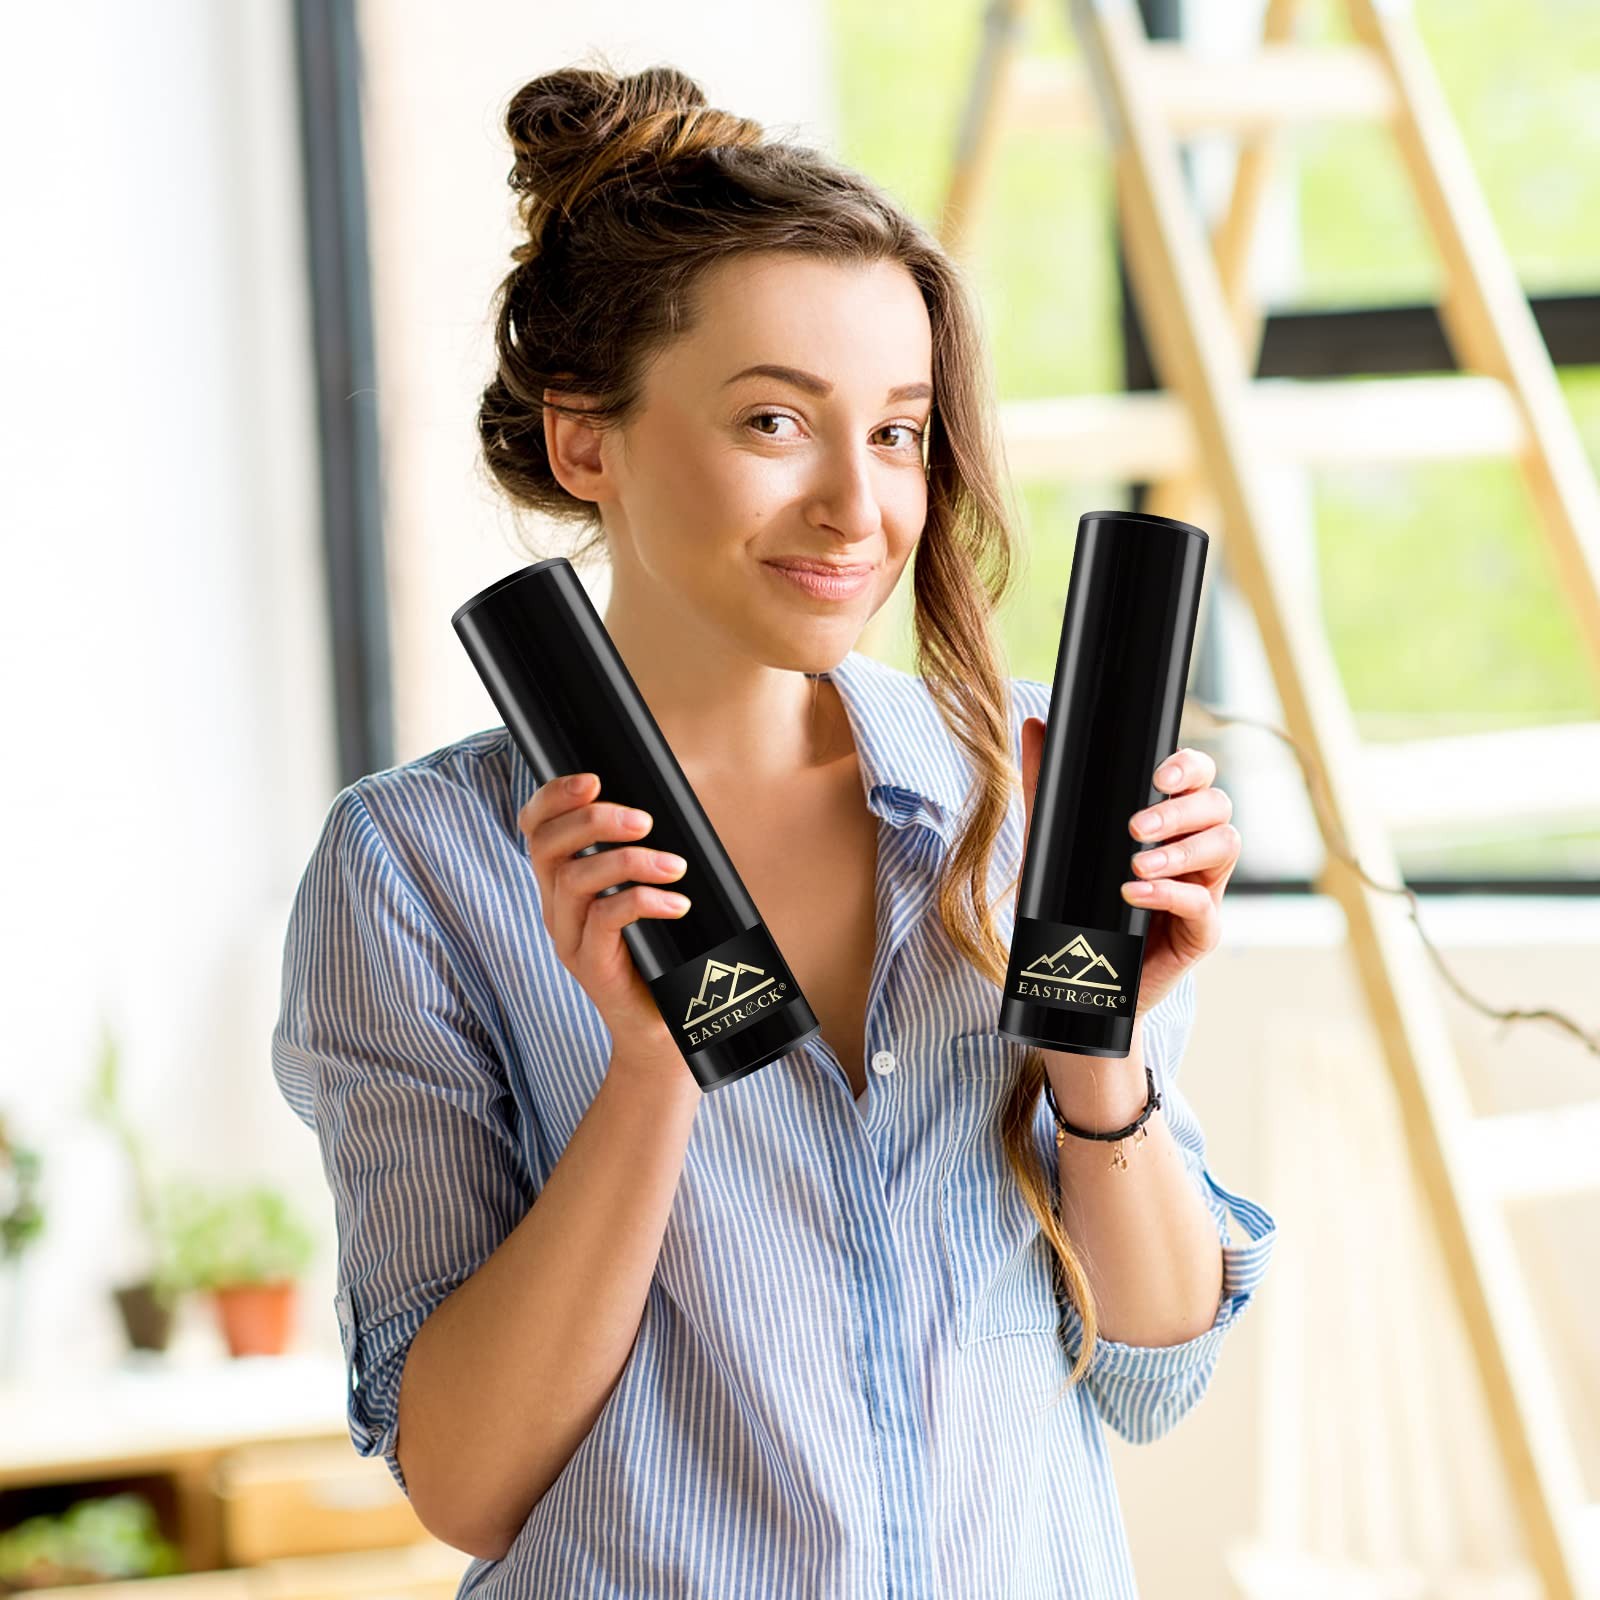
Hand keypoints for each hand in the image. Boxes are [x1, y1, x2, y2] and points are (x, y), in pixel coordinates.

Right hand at [518, 772, 695, 1061]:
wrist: (660, 1030)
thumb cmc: (657, 956)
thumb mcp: (644, 896)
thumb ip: (640, 858)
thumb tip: (666, 809)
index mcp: (562, 885)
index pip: (535, 829)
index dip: (553, 797)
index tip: (592, 779)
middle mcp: (556, 909)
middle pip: (548, 847)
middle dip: (593, 821)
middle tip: (644, 820)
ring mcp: (569, 940)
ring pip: (577, 880)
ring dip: (629, 861)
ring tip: (675, 866)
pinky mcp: (591, 967)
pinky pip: (606, 920)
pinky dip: (643, 901)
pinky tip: (677, 904)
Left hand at [1020, 720, 1239, 1016]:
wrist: (1078, 978)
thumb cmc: (1076, 903)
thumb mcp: (1052, 840)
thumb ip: (1044, 785)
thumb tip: (1036, 725)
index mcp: (1170, 820)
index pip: (1199, 777)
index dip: (1190, 767)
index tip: (1158, 775)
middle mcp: (1194, 849)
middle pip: (1218, 807)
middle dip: (1181, 811)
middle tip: (1137, 826)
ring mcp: (1203, 889)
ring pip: (1225, 848)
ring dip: (1180, 852)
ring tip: (1136, 864)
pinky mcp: (1201, 932)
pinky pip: (1205, 905)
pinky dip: (1171, 893)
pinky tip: (1136, 893)